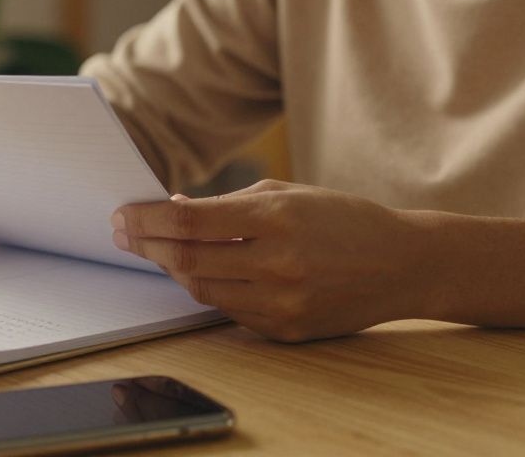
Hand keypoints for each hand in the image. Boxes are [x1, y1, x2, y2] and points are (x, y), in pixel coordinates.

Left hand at [111, 180, 430, 342]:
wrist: (403, 264)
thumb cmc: (344, 219)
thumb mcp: (290, 194)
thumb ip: (231, 204)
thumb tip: (174, 209)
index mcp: (276, 219)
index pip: (190, 221)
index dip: (147, 219)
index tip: (122, 215)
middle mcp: (277, 263)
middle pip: (187, 259)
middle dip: (147, 245)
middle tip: (123, 233)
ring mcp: (282, 302)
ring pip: (202, 289)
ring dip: (174, 268)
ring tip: (159, 250)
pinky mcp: (286, 330)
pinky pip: (230, 311)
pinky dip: (210, 289)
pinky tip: (201, 271)